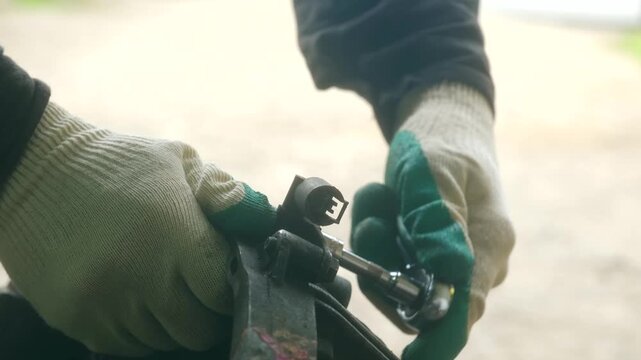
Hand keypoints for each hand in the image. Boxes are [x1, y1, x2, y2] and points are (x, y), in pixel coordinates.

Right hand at [0, 103, 275, 355]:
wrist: (35, 171)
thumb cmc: (117, 163)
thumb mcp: (177, 160)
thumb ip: (223, 192)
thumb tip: (262, 220)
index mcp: (173, 230)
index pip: (222, 290)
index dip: (229, 289)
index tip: (224, 280)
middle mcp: (139, 272)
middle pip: (196, 327)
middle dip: (206, 313)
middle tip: (200, 292)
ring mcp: (104, 300)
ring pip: (162, 341)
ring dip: (172, 322)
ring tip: (164, 290)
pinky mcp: (75, 316)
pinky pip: (124, 346)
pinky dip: (138, 331)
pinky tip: (135, 299)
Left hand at [351, 84, 513, 359]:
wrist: (443, 120)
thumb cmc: (441, 141)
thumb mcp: (432, 171)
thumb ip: (437, 220)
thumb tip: (447, 274)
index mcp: (487, 243)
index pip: (464, 307)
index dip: (438, 340)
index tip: (413, 358)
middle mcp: (471, 258)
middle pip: (418, 296)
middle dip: (383, 263)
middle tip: (377, 218)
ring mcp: (447, 255)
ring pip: (396, 277)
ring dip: (376, 241)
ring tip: (381, 195)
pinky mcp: (425, 247)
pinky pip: (389, 257)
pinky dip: (376, 231)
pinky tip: (382, 197)